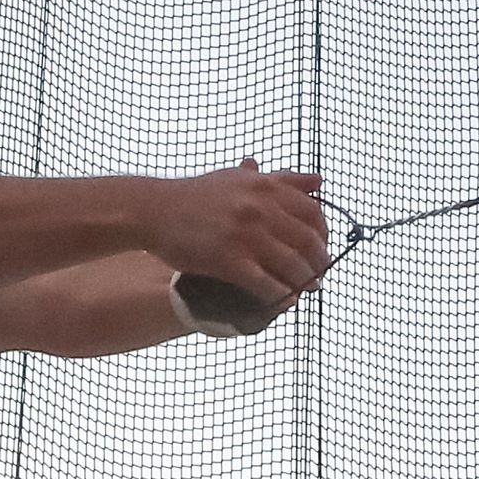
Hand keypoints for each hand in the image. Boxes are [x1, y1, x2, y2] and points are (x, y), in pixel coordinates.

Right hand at [148, 158, 327, 301]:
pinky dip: (281, 295)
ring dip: (306, 281)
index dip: (323, 234)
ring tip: (307, 289)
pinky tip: (285, 301)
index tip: (321, 246)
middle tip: (319, 274)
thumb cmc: (196, 195)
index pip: (313, 213)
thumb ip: (281, 180)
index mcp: (266, 187)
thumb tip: (319, 182)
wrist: (154, 211)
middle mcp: (261, 209)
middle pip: (308, 241)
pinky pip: (267, 284)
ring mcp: (246, 236)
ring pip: (292, 265)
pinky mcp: (230, 261)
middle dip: (319, 262)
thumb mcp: (239, 177)